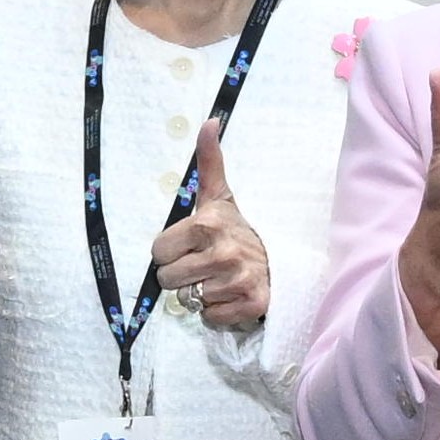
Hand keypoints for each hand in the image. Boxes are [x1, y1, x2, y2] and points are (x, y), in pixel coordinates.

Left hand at [147, 114, 271, 339]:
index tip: (191, 247)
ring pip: (188, 300)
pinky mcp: (250, 305)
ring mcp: (238, 280)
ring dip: (200, 294)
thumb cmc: (240, 231)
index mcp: (208, 224)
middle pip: (168, 280)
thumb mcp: (220, 197)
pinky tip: (230, 296)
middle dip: (182, 276)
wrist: (281, 263)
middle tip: (203, 266)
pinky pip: (209, 318)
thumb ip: (208, 162)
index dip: (170, 253)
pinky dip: (217, 312)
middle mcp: (223, 252)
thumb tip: (209, 121)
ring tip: (219, 279)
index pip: (158, 253)